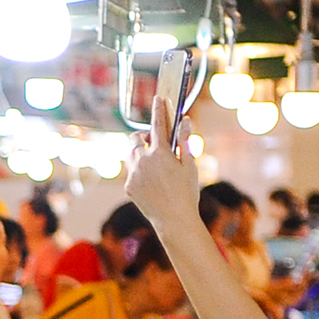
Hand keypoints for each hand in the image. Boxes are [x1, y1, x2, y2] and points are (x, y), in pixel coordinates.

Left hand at [124, 79, 204, 239]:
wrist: (173, 220)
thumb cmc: (186, 192)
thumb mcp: (190, 165)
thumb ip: (185, 142)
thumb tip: (185, 121)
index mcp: (160, 152)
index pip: (158, 124)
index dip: (159, 110)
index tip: (158, 98)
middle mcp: (143, 160)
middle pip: (135, 138)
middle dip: (143, 136)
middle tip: (154, 142)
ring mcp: (133, 173)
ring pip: (130, 154)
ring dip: (139, 153)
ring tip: (153, 163)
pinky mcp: (128, 185)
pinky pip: (130, 172)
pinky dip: (138, 171)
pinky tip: (151, 182)